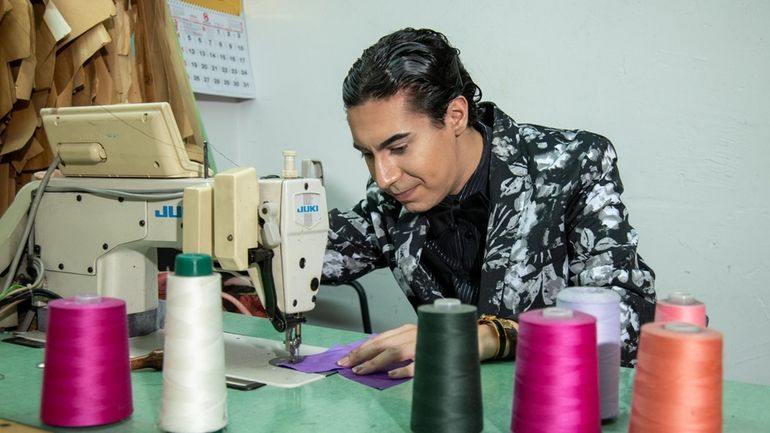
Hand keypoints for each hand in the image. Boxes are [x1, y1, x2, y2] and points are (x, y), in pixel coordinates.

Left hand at [336, 322, 502, 378]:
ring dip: (375, 362)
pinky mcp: (435, 353)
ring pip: (395, 350)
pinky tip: (392, 374)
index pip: (379, 338)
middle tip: (345, 365)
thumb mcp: (419, 339)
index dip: (361, 348)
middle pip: (382, 343)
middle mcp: (413, 333)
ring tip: (361, 371)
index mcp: (408, 329)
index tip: (346, 358)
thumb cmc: (444, 340)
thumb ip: (402, 346)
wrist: (473, 338)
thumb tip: (380, 361)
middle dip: (361, 354)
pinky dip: (403, 369)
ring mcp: (424, 343)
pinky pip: (418, 362)